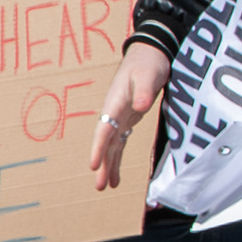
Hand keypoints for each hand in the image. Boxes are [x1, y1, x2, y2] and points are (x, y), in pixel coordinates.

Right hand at [88, 42, 169, 190]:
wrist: (148, 55)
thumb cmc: (147, 63)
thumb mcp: (148, 75)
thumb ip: (144, 91)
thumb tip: (140, 106)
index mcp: (114, 103)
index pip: (104, 129)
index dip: (98, 148)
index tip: (93, 164)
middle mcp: (113, 113)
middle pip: (106, 143)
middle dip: (102, 164)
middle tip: (99, 186)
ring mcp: (120, 117)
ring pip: (112, 146)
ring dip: (109, 165)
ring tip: (106, 186)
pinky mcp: (128, 119)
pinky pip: (120, 142)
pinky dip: (118, 157)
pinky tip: (116, 172)